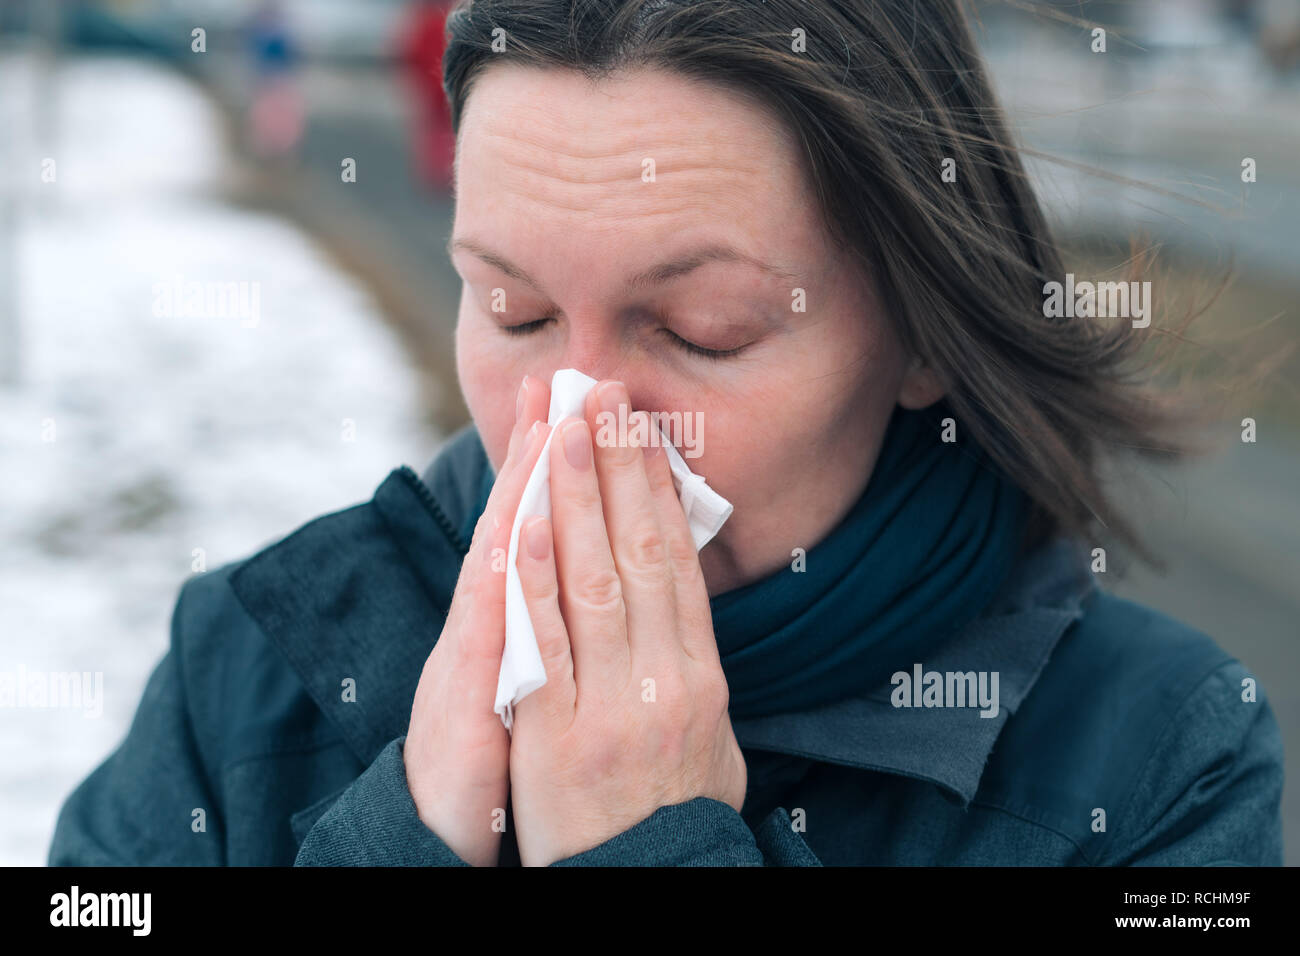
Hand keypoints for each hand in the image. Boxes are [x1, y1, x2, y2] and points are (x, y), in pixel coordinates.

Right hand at [404, 375, 551, 865]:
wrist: (443, 817)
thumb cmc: (497, 742)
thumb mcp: (536, 671)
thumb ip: (555, 618)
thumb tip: (594, 576)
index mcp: (516, 609)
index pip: (545, 522)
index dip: (564, 464)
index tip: (586, 404)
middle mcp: (492, 615)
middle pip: (519, 516)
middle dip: (543, 448)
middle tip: (563, 377)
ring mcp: (472, 644)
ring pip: (499, 552)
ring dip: (522, 486)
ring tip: (544, 422)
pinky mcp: (460, 687)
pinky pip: (486, 628)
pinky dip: (502, 578)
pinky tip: (512, 529)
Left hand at [508, 380, 746, 866]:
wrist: (648, 891)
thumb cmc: (675, 823)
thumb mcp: (713, 753)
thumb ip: (698, 684)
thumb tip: (694, 629)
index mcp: (704, 681)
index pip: (678, 565)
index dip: (660, 493)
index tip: (643, 432)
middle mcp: (666, 682)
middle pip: (640, 555)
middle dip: (621, 468)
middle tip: (605, 395)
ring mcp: (613, 705)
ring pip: (595, 582)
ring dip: (579, 497)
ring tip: (568, 427)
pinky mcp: (558, 735)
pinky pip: (546, 643)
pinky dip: (535, 578)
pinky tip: (528, 520)